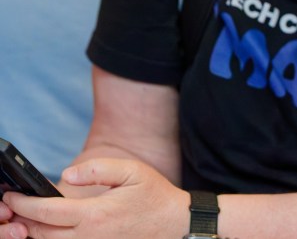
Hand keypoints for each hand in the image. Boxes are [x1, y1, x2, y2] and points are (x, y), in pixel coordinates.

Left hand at [0, 158, 188, 238]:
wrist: (175, 225)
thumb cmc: (154, 196)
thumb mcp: (132, 171)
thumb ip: (97, 169)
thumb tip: (65, 175)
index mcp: (94, 214)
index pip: (45, 211)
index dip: (23, 204)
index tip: (11, 196)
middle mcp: (88, 237)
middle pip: (40, 233)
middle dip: (21, 220)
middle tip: (12, 207)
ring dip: (33, 232)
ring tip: (26, 218)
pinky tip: (49, 230)